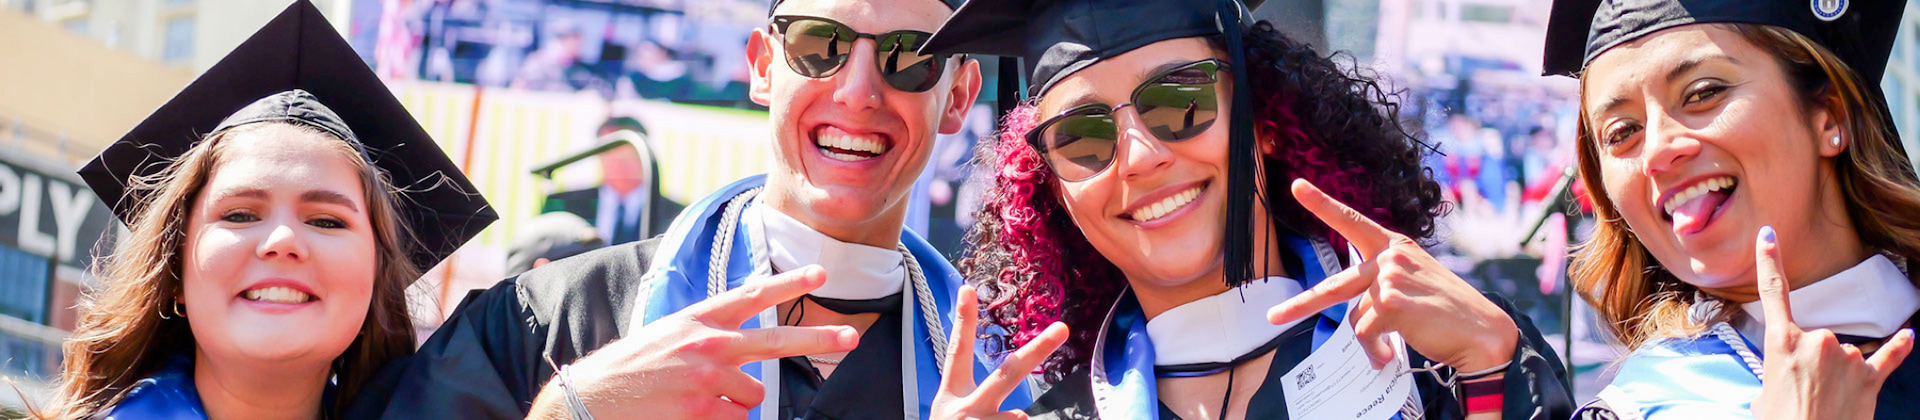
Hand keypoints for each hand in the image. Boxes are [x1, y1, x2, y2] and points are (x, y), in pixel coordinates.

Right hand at [529, 266, 859, 419]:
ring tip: (692, 402)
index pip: (751, 296)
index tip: (820, 274)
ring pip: (751, 396)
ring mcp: (707, 378)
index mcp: (697, 320)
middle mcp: (707, 344)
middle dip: (819, 338)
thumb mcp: (668, 337)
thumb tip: (746, 358)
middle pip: (776, 341)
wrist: (590, 399)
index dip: (788, 283)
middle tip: (851, 337)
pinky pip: (736, 419)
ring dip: (732, 405)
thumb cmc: (630, 371)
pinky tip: (688, 415)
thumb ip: (708, 337)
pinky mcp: (703, 410)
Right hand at [931, 285, 1068, 419]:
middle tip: (1063, 328)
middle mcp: (967, 409)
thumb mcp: (950, 416)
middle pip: (1008, 373)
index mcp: (952, 396)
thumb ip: (980, 406)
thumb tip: (1023, 416)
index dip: (963, 321)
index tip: (968, 288)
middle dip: (1037, 350)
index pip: (957, 352)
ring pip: (1018, 419)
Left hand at [1266, 179, 1518, 371]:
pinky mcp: (1390, 303)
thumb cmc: (1447, 309)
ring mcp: (1388, 278)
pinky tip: (1393, 354)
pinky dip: (1377, 351)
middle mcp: (1389, 257)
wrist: (1482, 330)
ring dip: (1371, 340)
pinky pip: (1366, 335)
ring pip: (1356, 319)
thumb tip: (1353, 314)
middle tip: (1274, 317)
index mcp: (1394, 246)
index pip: (1352, 221)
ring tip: (1392, 348)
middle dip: (1302, 306)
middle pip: (1334, 286)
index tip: (1297, 186)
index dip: (1322, 204)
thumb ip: (1381, 283)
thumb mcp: (1413, 282)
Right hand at [1750, 226, 1912, 419]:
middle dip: (1808, 362)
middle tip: (1799, 392)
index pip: (1774, 292)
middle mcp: (1817, 341)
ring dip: (1835, 374)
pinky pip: (1888, 355)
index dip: (1769, 260)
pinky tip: (1908, 335)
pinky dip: (1898, 346)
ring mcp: (1847, 358)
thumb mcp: (1765, 392)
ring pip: (1842, 354)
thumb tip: (1793, 374)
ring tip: (1824, 402)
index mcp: (1783, 342)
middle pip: (1815, 338)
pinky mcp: (1871, 378)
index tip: (1770, 235)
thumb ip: (1780, 371)